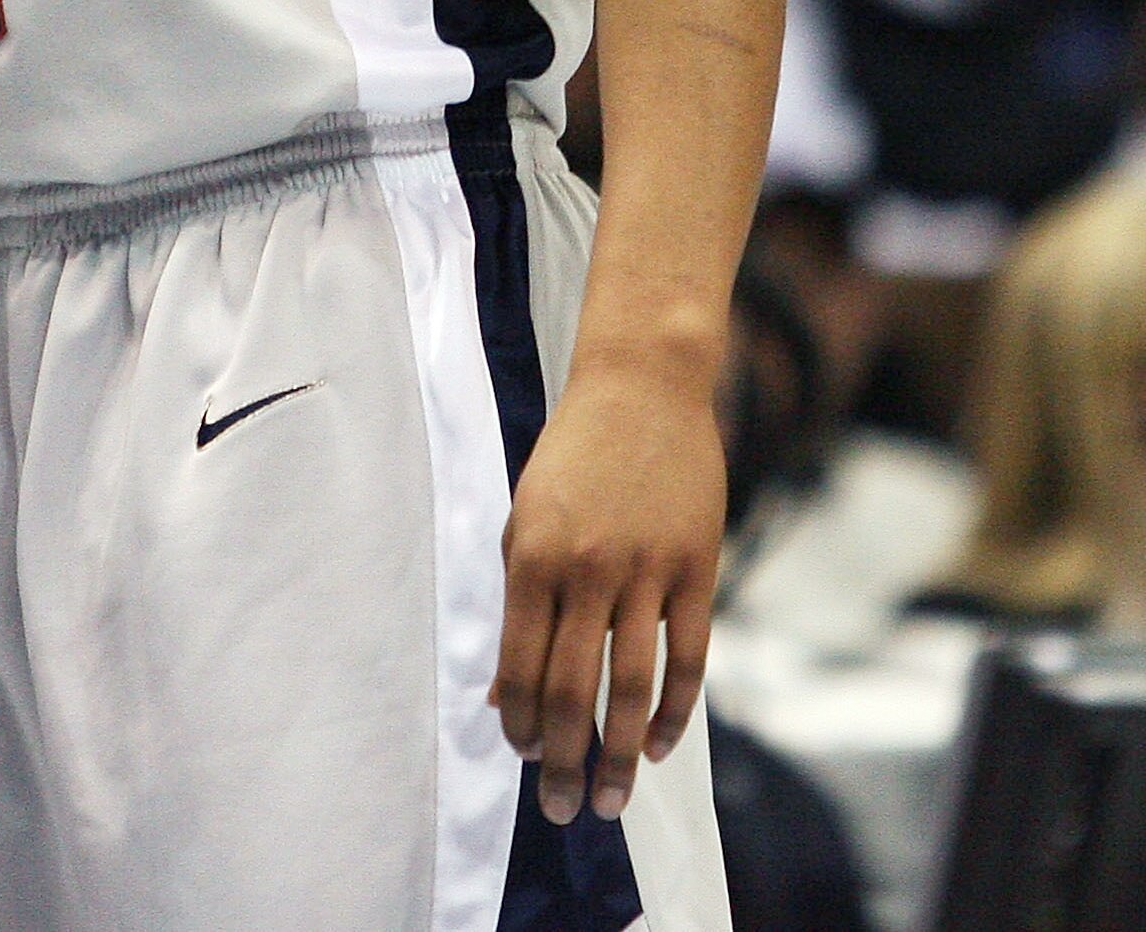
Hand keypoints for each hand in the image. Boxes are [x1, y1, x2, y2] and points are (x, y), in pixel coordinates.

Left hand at [491, 351, 723, 825]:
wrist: (640, 389)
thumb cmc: (570, 459)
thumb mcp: (524, 520)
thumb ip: (517, 603)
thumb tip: (503, 693)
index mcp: (531, 556)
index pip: (521, 664)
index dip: (521, 721)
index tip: (523, 759)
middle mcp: (585, 569)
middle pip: (572, 688)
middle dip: (564, 758)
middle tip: (564, 809)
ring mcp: (645, 571)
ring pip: (630, 685)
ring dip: (618, 752)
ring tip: (610, 799)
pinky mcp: (696, 569)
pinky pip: (687, 656)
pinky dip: (672, 710)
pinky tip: (656, 745)